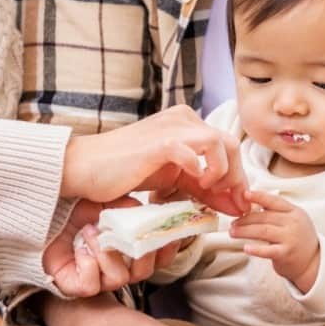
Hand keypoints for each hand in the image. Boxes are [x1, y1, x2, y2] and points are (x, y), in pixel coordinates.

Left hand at [42, 198, 181, 296]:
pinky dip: (88, 265)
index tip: (169, 234)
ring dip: (106, 252)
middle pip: (144, 273)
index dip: (166, 249)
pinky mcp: (75, 285)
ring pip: (118, 279)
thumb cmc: (79, 208)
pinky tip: (80, 249)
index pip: (158, 259)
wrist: (46, 211)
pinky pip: (91, 286)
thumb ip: (134, 208)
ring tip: (91, 231)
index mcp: (129, 250)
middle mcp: (117, 267)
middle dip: (138, 252)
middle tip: (126, 232)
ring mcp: (97, 279)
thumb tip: (155, 211)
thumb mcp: (112, 202)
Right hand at [60, 105, 250, 215]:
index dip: (239, 179)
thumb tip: (233, 204)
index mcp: (187, 124)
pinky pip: (194, 151)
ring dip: (223, 173)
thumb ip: (201, 187)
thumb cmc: (125, 173)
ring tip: (209, 191)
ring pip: (220, 143)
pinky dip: (201, 169)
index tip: (239, 205)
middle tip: (234, 205)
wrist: (85, 168)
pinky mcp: (159, 142)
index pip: (227, 148)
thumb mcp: (172, 180)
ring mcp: (172, 128)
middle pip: (231, 145)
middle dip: (237, 179)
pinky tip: (194, 182)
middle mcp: (183, 120)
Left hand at [230, 190, 319, 292]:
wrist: (313, 262)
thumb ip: (277, 213)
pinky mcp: (286, 254)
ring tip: (233, 232)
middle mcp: (293, 223)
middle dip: (245, 219)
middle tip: (233, 223)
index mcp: (294, 212)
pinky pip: (268, 251)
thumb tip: (252, 204)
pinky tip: (246, 248)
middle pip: (264, 217)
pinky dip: (255, 249)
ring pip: (263, 231)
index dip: (258, 196)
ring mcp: (290, 238)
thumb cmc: (298, 240)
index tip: (244, 194)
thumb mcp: (293, 221)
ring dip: (244, 231)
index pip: (274, 201)